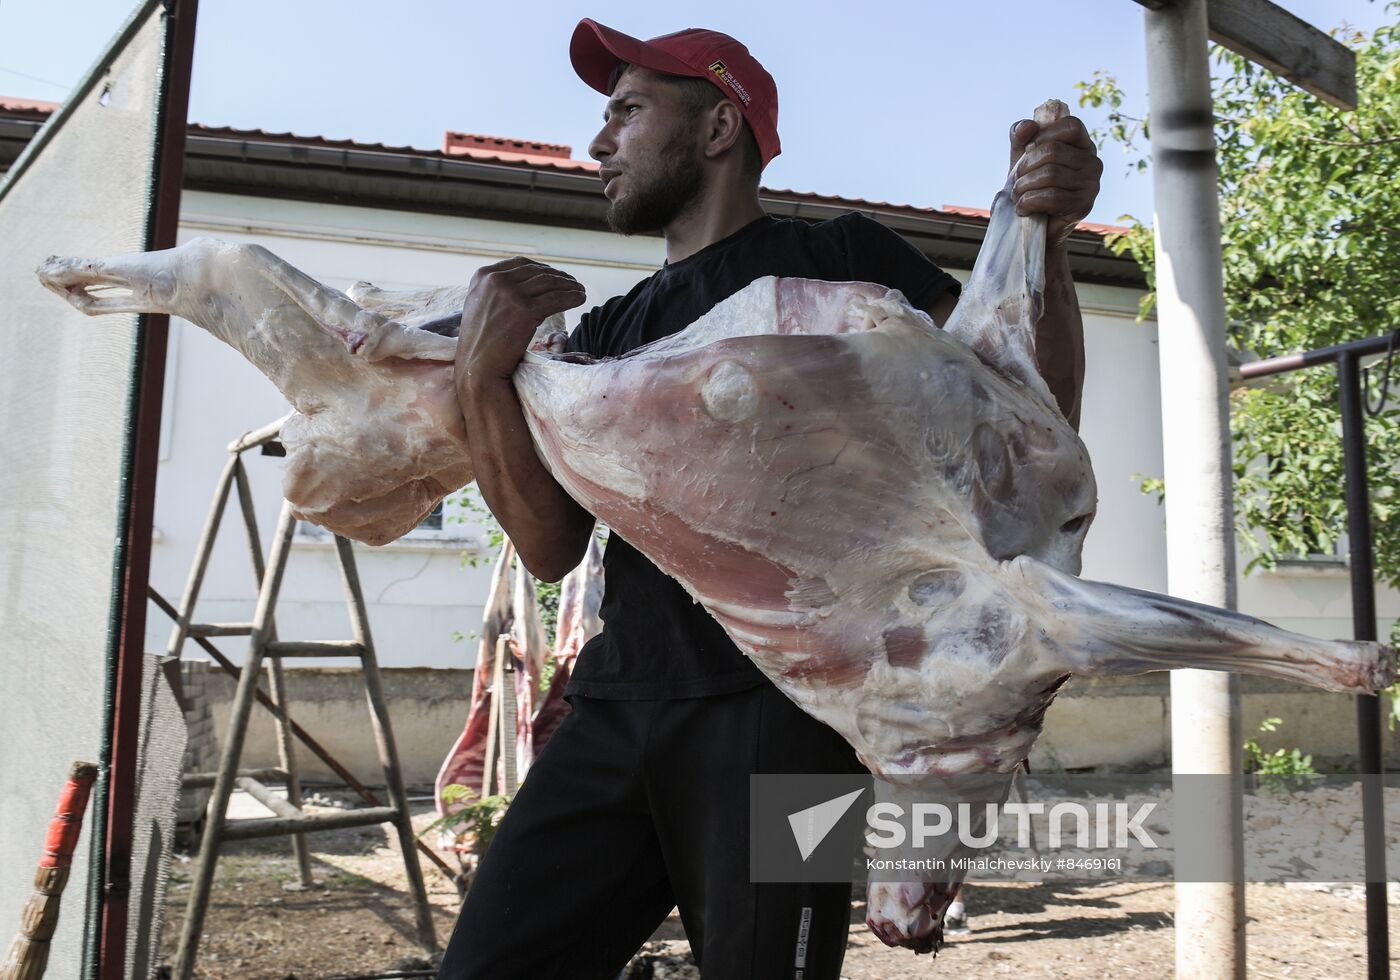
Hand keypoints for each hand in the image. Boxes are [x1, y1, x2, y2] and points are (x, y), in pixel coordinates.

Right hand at [456, 257, 585, 385]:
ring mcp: (510, 294)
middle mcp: (495, 280)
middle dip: (559, 277)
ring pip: (549, 283)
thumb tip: (523, 284)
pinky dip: (572, 297)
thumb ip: (495, 291)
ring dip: (569, 285)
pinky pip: (556, 299)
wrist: (477, 369)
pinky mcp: (525, 310)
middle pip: (537, 272)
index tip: (556, 275)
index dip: (542, 268)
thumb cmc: (480, 344)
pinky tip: (580, 299)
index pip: (520, 264)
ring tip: (579, 291)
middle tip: (573, 283)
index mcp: (483, 276)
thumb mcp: (480, 306)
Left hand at [1008, 115, 1102, 247]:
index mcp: (1082, 146)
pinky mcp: (1083, 206)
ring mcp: (1092, 185)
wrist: (1033, 229)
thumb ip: (1021, 136)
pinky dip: (1028, 202)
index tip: (1028, 151)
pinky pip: (1051, 197)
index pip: (1071, 126)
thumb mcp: (1022, 158)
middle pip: (1053, 151)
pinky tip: (1023, 208)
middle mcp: (1093, 162)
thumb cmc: (1030, 189)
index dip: (1044, 134)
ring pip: (1050, 174)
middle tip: (1017, 182)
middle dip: (1025, 167)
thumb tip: (1028, 126)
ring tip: (1017, 196)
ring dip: (1023, 187)